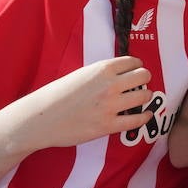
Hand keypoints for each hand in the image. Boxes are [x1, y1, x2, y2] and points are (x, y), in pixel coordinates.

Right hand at [15, 56, 152, 151]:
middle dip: (144, 79)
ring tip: (142, 99)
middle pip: (144, 76)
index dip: (136, 66)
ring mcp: (110, 106)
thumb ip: (103, 73)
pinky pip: (136, 120)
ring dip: (146, 96)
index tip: (135, 71)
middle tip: (140, 85)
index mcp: (103, 69)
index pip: (133, 62)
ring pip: (144, 96)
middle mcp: (110, 85)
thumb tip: (122, 73)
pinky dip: (144, 117)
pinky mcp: (108, 125)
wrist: (42, 118)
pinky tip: (146, 115)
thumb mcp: (82, 74)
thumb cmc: (58, 95)